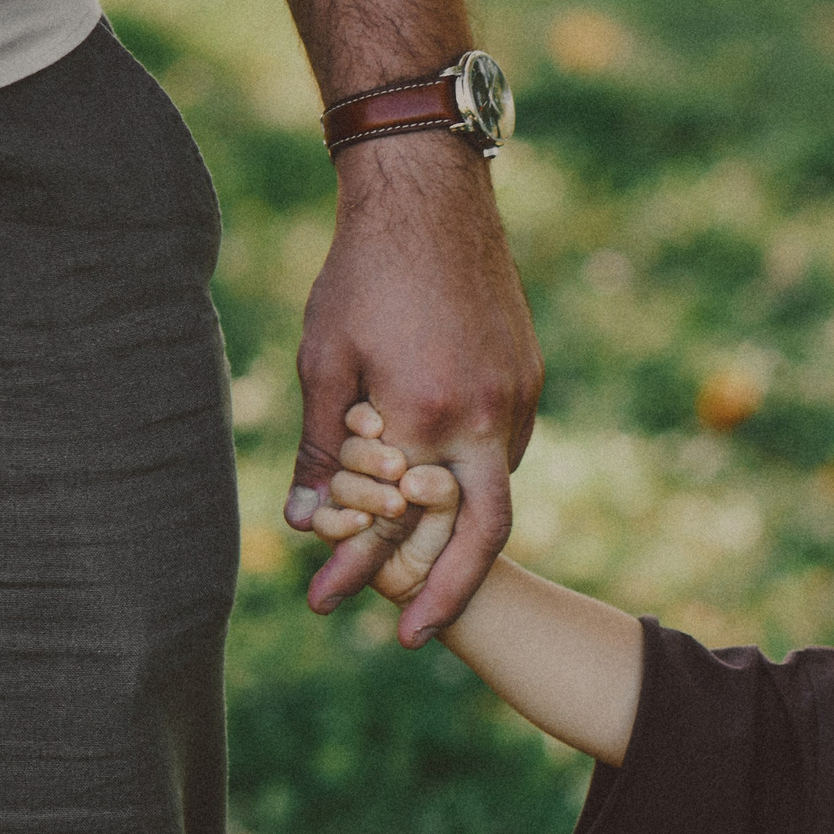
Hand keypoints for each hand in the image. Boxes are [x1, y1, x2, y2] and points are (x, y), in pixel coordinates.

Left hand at [285, 133, 542, 645]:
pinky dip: (465, 475)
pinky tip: (432, 473)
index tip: (327, 605)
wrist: (431, 198)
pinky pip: (500, 447)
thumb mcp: (325, 362)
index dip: (363, 573)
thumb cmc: (364, 275)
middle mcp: (488, 417)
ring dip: (451, 525)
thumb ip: (319, 448)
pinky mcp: (528, 377)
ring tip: (406, 548)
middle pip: (481, 536)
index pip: (404, 524)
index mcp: (430, 417)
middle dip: (445, 593)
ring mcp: (519, 397)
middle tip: (412, 634)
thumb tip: (304, 525)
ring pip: (491, 487)